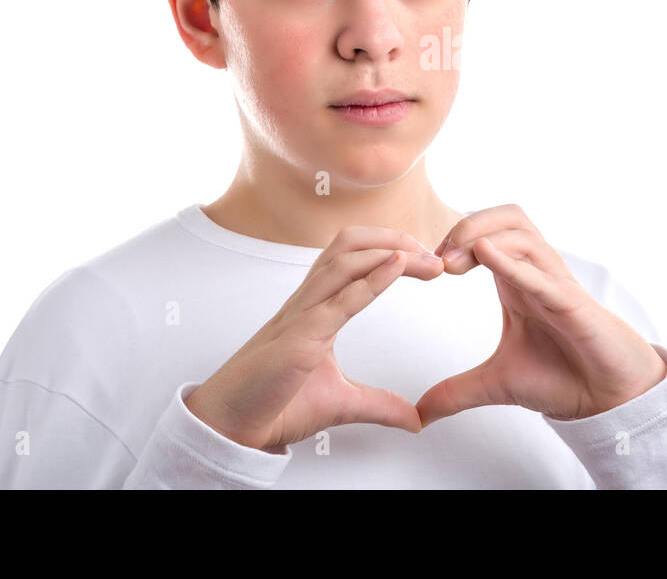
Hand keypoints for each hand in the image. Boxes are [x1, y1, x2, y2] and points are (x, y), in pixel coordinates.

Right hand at [184, 226, 444, 452]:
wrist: (232, 428)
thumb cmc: (273, 405)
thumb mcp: (341, 403)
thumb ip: (379, 404)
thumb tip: (414, 419)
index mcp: (315, 308)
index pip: (354, 259)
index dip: (391, 250)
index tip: (428, 262)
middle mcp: (307, 303)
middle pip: (349, 244)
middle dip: (394, 238)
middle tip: (434, 253)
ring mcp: (301, 317)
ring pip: (343, 260)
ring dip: (389, 250)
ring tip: (425, 257)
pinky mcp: (299, 339)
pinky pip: (338, 300)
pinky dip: (372, 279)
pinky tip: (398, 266)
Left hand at [415, 204, 666, 427]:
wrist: (606, 398)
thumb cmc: (562, 376)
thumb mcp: (496, 384)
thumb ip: (456, 392)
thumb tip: (419, 415)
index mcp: (516, 280)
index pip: (487, 233)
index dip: (455, 239)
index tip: (428, 267)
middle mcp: (536, 273)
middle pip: (507, 218)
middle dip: (468, 226)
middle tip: (438, 258)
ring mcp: (556, 284)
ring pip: (523, 234)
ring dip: (483, 237)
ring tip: (452, 261)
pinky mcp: (572, 304)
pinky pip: (542, 274)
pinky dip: (512, 262)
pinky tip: (487, 256)